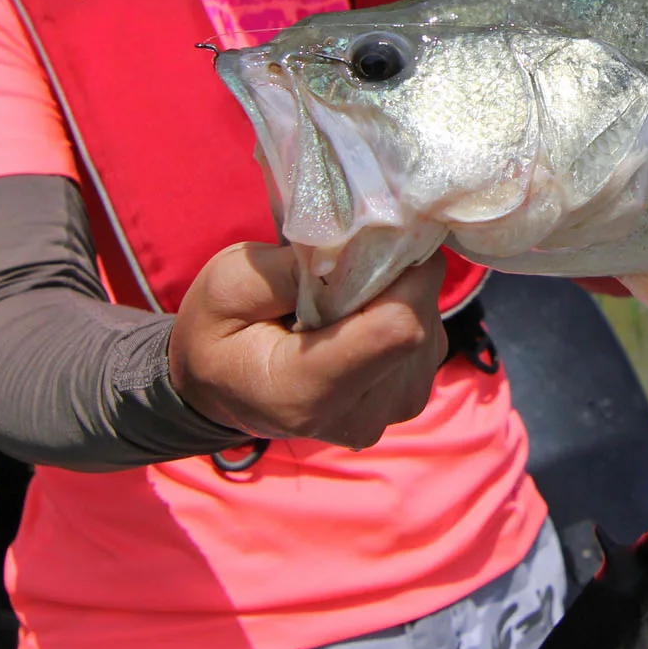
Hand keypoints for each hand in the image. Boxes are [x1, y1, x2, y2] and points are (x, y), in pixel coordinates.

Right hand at [169, 241, 448, 449]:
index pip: (398, 326)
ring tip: (345, 299)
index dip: (403, 269)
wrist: (223, 390)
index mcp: (307, 393)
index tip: (379, 233)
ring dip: (397, 295)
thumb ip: (290, 267)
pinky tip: (360, 316)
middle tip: (348, 264)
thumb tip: (361, 244)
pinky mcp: (408, 398)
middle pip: (418, 320)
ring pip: (427, 325)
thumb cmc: (220, 334)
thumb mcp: (228, 284)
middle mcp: (361, 415)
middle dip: (395, 276)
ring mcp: (391, 411)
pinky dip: (401, 313)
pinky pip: (426, 337)